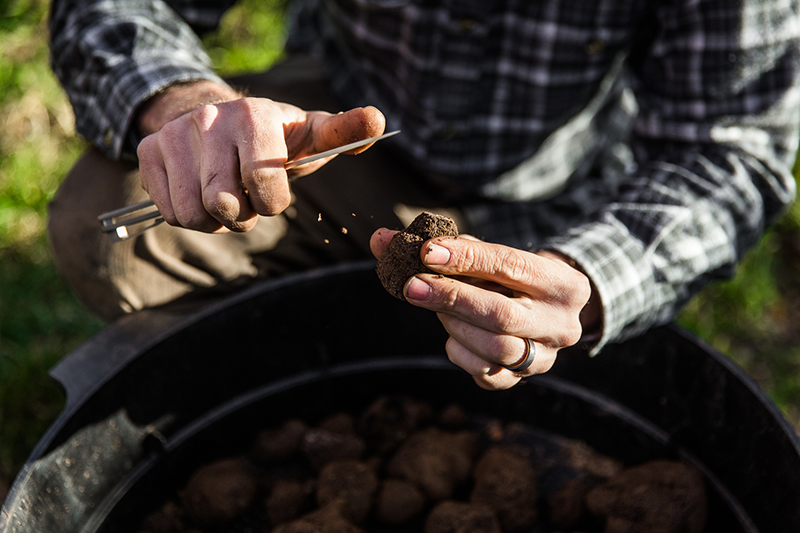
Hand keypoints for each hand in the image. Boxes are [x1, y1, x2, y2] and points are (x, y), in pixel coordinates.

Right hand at [136, 80, 385, 232]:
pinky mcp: (149, 151)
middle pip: (222, 205)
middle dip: (242, 217)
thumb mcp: (309, 135)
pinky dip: (187, 215)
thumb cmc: (274, 139)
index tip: (273, 195)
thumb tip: (378, 120)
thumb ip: (343, 132)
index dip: (271, 204)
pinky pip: (168, 211)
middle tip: (247, 202)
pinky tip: (199, 194)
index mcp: (254, 116)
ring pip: (192, 214)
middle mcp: (210, 119)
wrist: (218, 119)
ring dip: (214, 222)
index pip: (263, 185)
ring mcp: (175, 135)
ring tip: (225, 200)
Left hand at [370, 230, 599, 389]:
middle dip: (451, 297)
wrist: (543, 310)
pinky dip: (460, 353)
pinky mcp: (522, 381)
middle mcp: (562, 324)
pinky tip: (452, 335)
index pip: (510, 266)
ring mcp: (545, 358)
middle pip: (501, 314)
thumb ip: (445, 247)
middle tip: (411, 285)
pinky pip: (486, 375)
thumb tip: (381, 241)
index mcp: (564, 284)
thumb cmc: (509, 277)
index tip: (427, 251)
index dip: (466, 258)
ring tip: (438, 308)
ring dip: (455, 325)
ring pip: (494, 348)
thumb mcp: (490, 255)